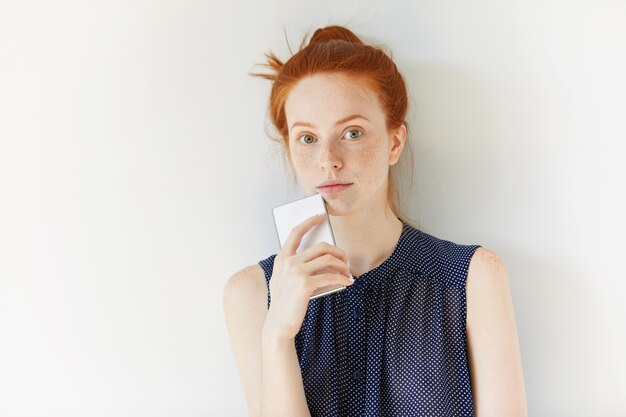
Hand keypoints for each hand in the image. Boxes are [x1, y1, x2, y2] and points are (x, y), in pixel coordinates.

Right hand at [263, 214, 352, 341]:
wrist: (278, 325)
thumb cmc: (284, 303)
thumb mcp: (284, 281)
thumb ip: (295, 267)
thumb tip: (323, 259)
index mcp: (282, 259)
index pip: (295, 233)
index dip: (308, 222)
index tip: (319, 216)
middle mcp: (288, 262)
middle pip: (320, 246)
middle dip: (337, 251)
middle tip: (345, 259)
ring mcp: (296, 272)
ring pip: (328, 259)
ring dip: (342, 265)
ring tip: (347, 272)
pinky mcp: (305, 284)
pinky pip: (331, 276)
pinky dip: (342, 278)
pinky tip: (348, 282)